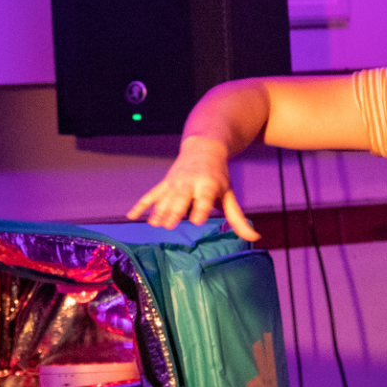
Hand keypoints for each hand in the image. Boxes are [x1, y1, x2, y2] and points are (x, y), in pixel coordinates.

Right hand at [126, 136, 261, 241]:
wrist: (204, 148)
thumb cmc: (219, 176)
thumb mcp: (229, 194)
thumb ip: (238, 218)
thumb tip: (255, 238)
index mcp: (208, 185)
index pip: (204, 199)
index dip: (201, 209)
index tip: (198, 221)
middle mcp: (190, 183)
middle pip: (181, 199)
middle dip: (174, 211)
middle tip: (168, 226)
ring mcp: (175, 183)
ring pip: (165, 198)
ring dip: (158, 211)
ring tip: (154, 225)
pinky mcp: (165, 183)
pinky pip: (151, 195)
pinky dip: (141, 205)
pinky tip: (131, 216)